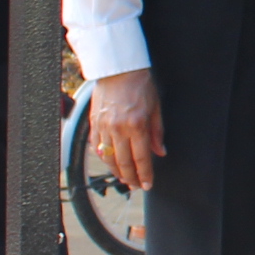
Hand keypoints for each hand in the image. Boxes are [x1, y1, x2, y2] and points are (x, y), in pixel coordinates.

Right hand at [89, 68, 163, 191]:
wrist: (118, 68)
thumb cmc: (140, 84)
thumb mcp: (156, 107)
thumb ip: (157, 133)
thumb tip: (160, 152)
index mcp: (137, 125)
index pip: (141, 158)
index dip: (145, 174)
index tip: (147, 184)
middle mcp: (118, 129)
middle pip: (124, 162)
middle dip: (131, 177)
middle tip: (135, 185)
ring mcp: (104, 126)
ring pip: (108, 158)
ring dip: (116, 171)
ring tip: (124, 177)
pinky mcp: (94, 123)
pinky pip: (97, 146)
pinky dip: (104, 157)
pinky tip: (111, 162)